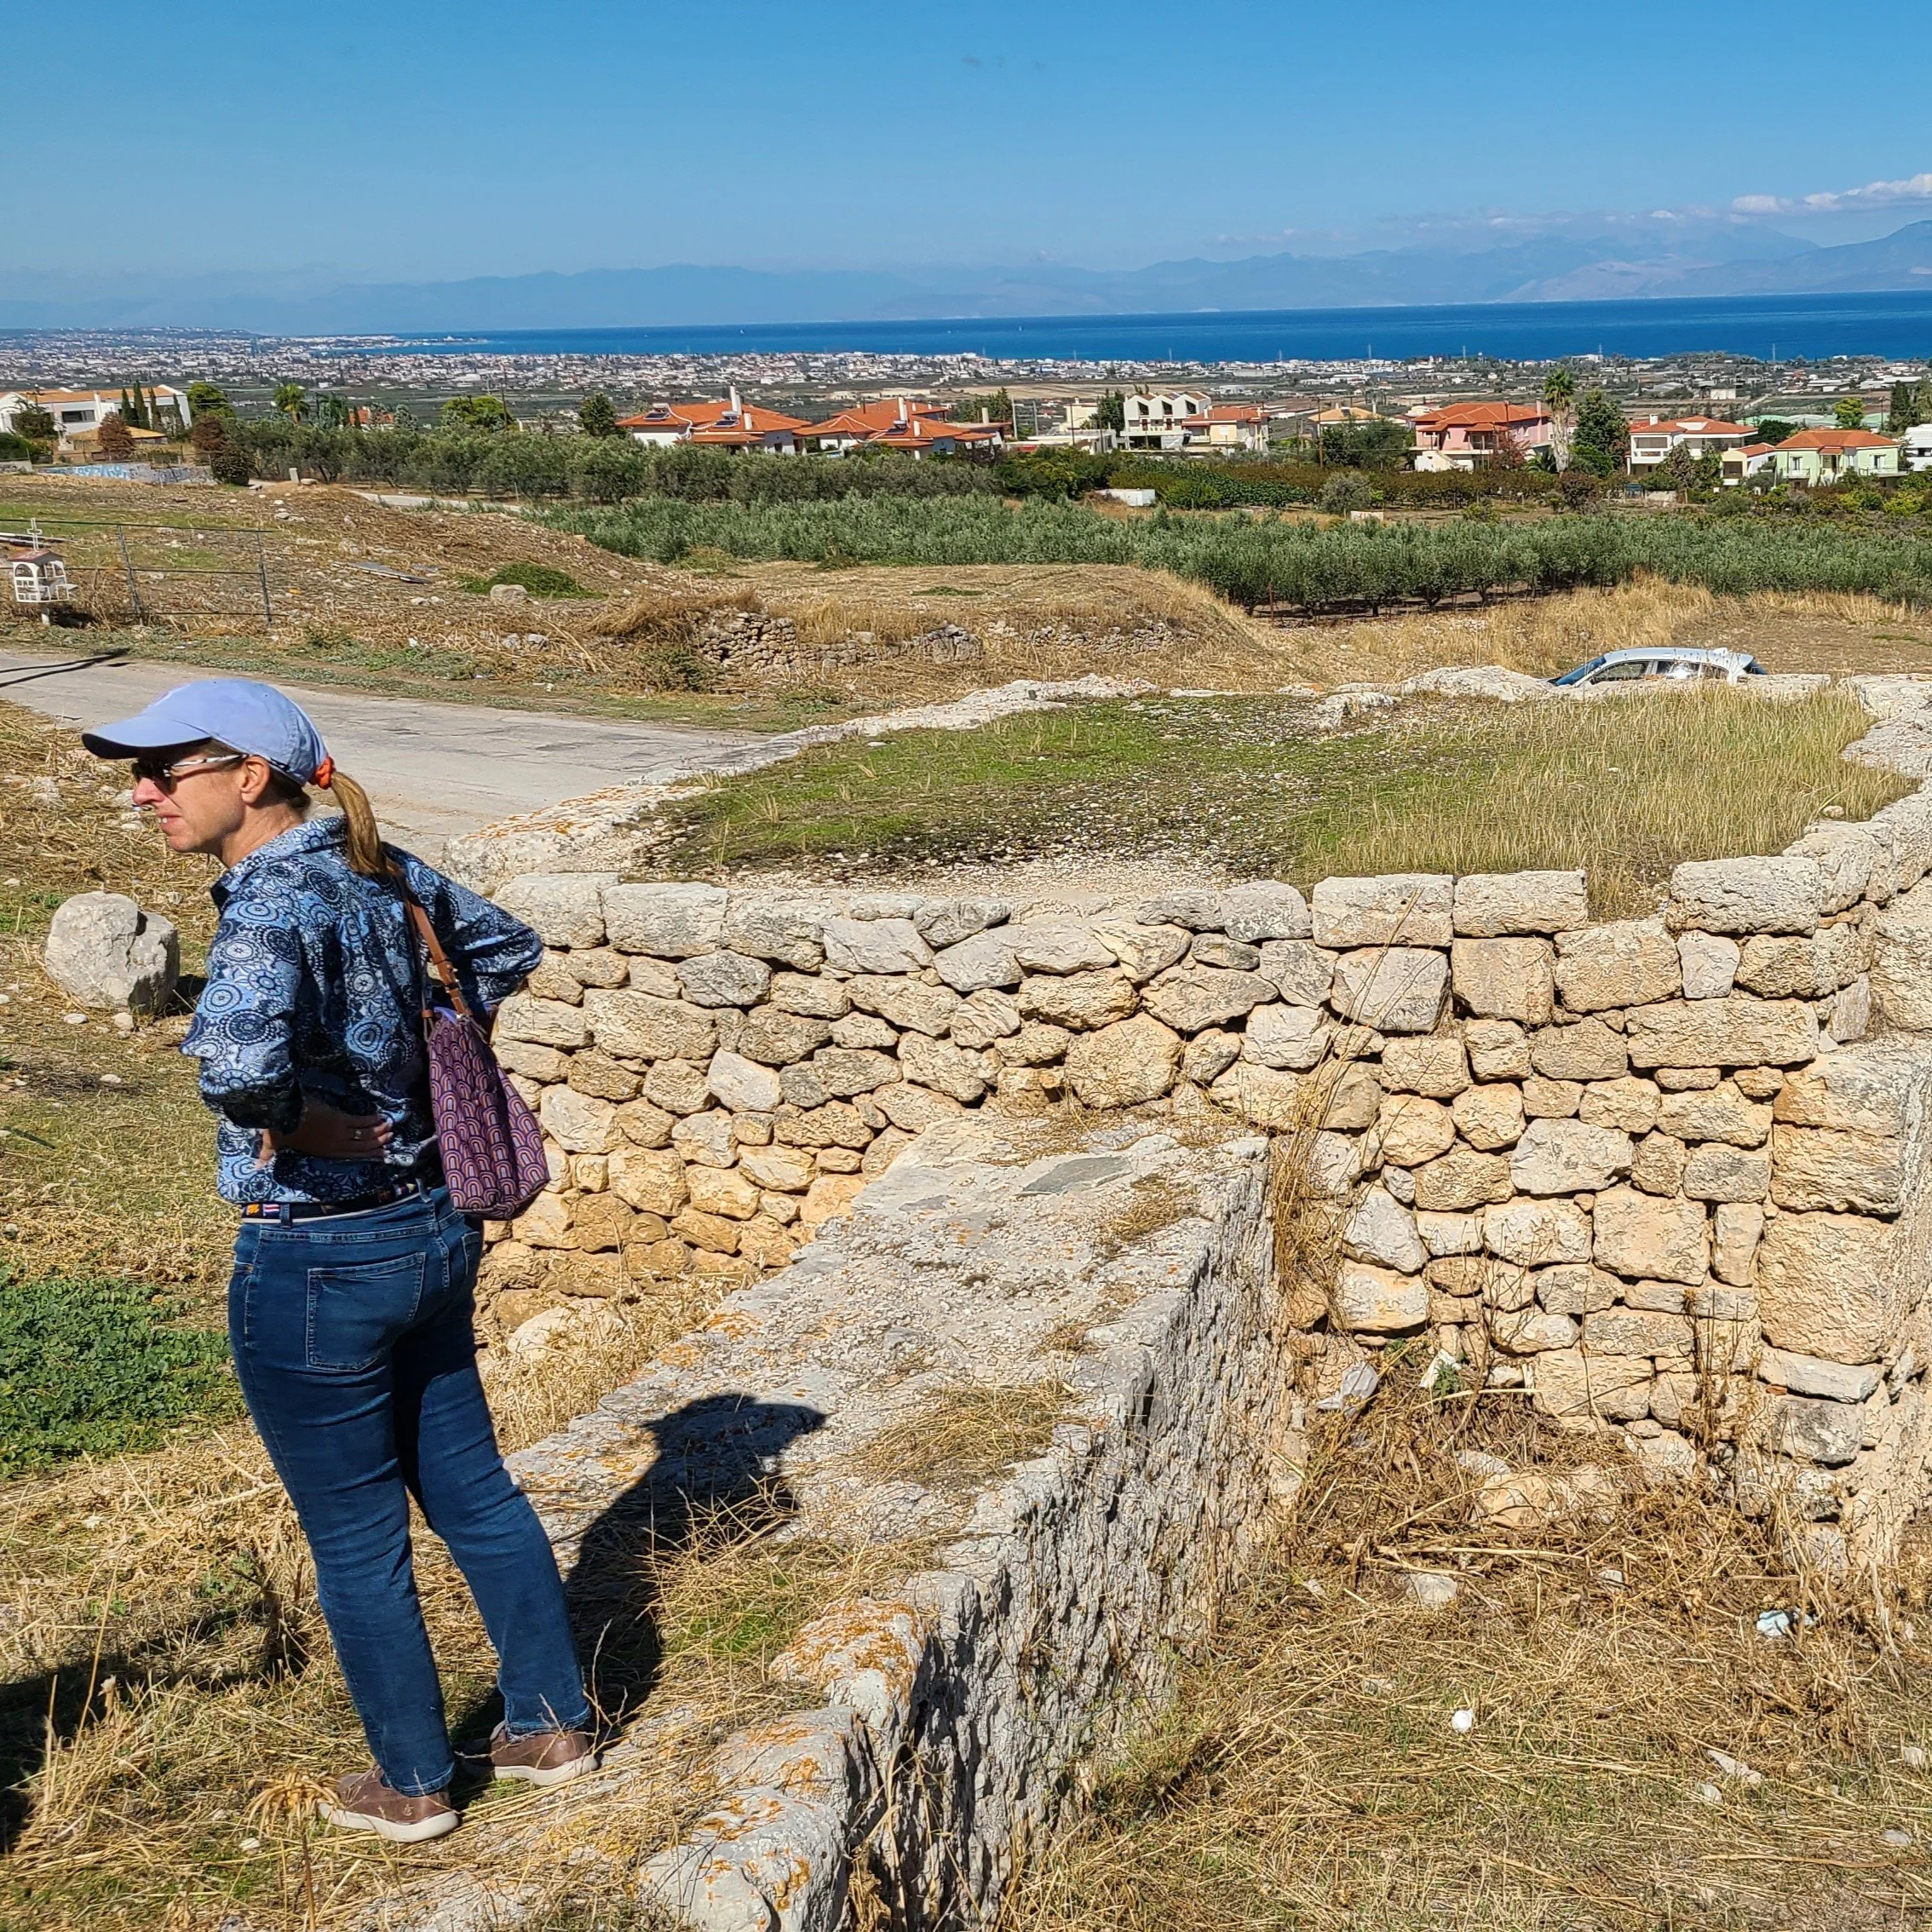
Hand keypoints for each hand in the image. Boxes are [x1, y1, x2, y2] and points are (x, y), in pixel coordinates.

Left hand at [258, 1102, 393, 1163]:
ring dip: (376, 1132)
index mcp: (320, 1151)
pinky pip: (359, 1122)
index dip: (364, 1155)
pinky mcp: (338, 1119)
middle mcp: (331, 1144)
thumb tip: (255, 1168)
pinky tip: (379, 1118)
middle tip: (389, 1141)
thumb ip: (267, 1155)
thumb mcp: (273, 1143)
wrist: (281, 1112)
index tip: (378, 1154)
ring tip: (388, 1128)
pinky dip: (370, 1120)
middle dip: (375, 1144)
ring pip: (361, 1135)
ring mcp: (336, 1132)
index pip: (347, 1155)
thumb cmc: (277, 1127)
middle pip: (358, 1146)